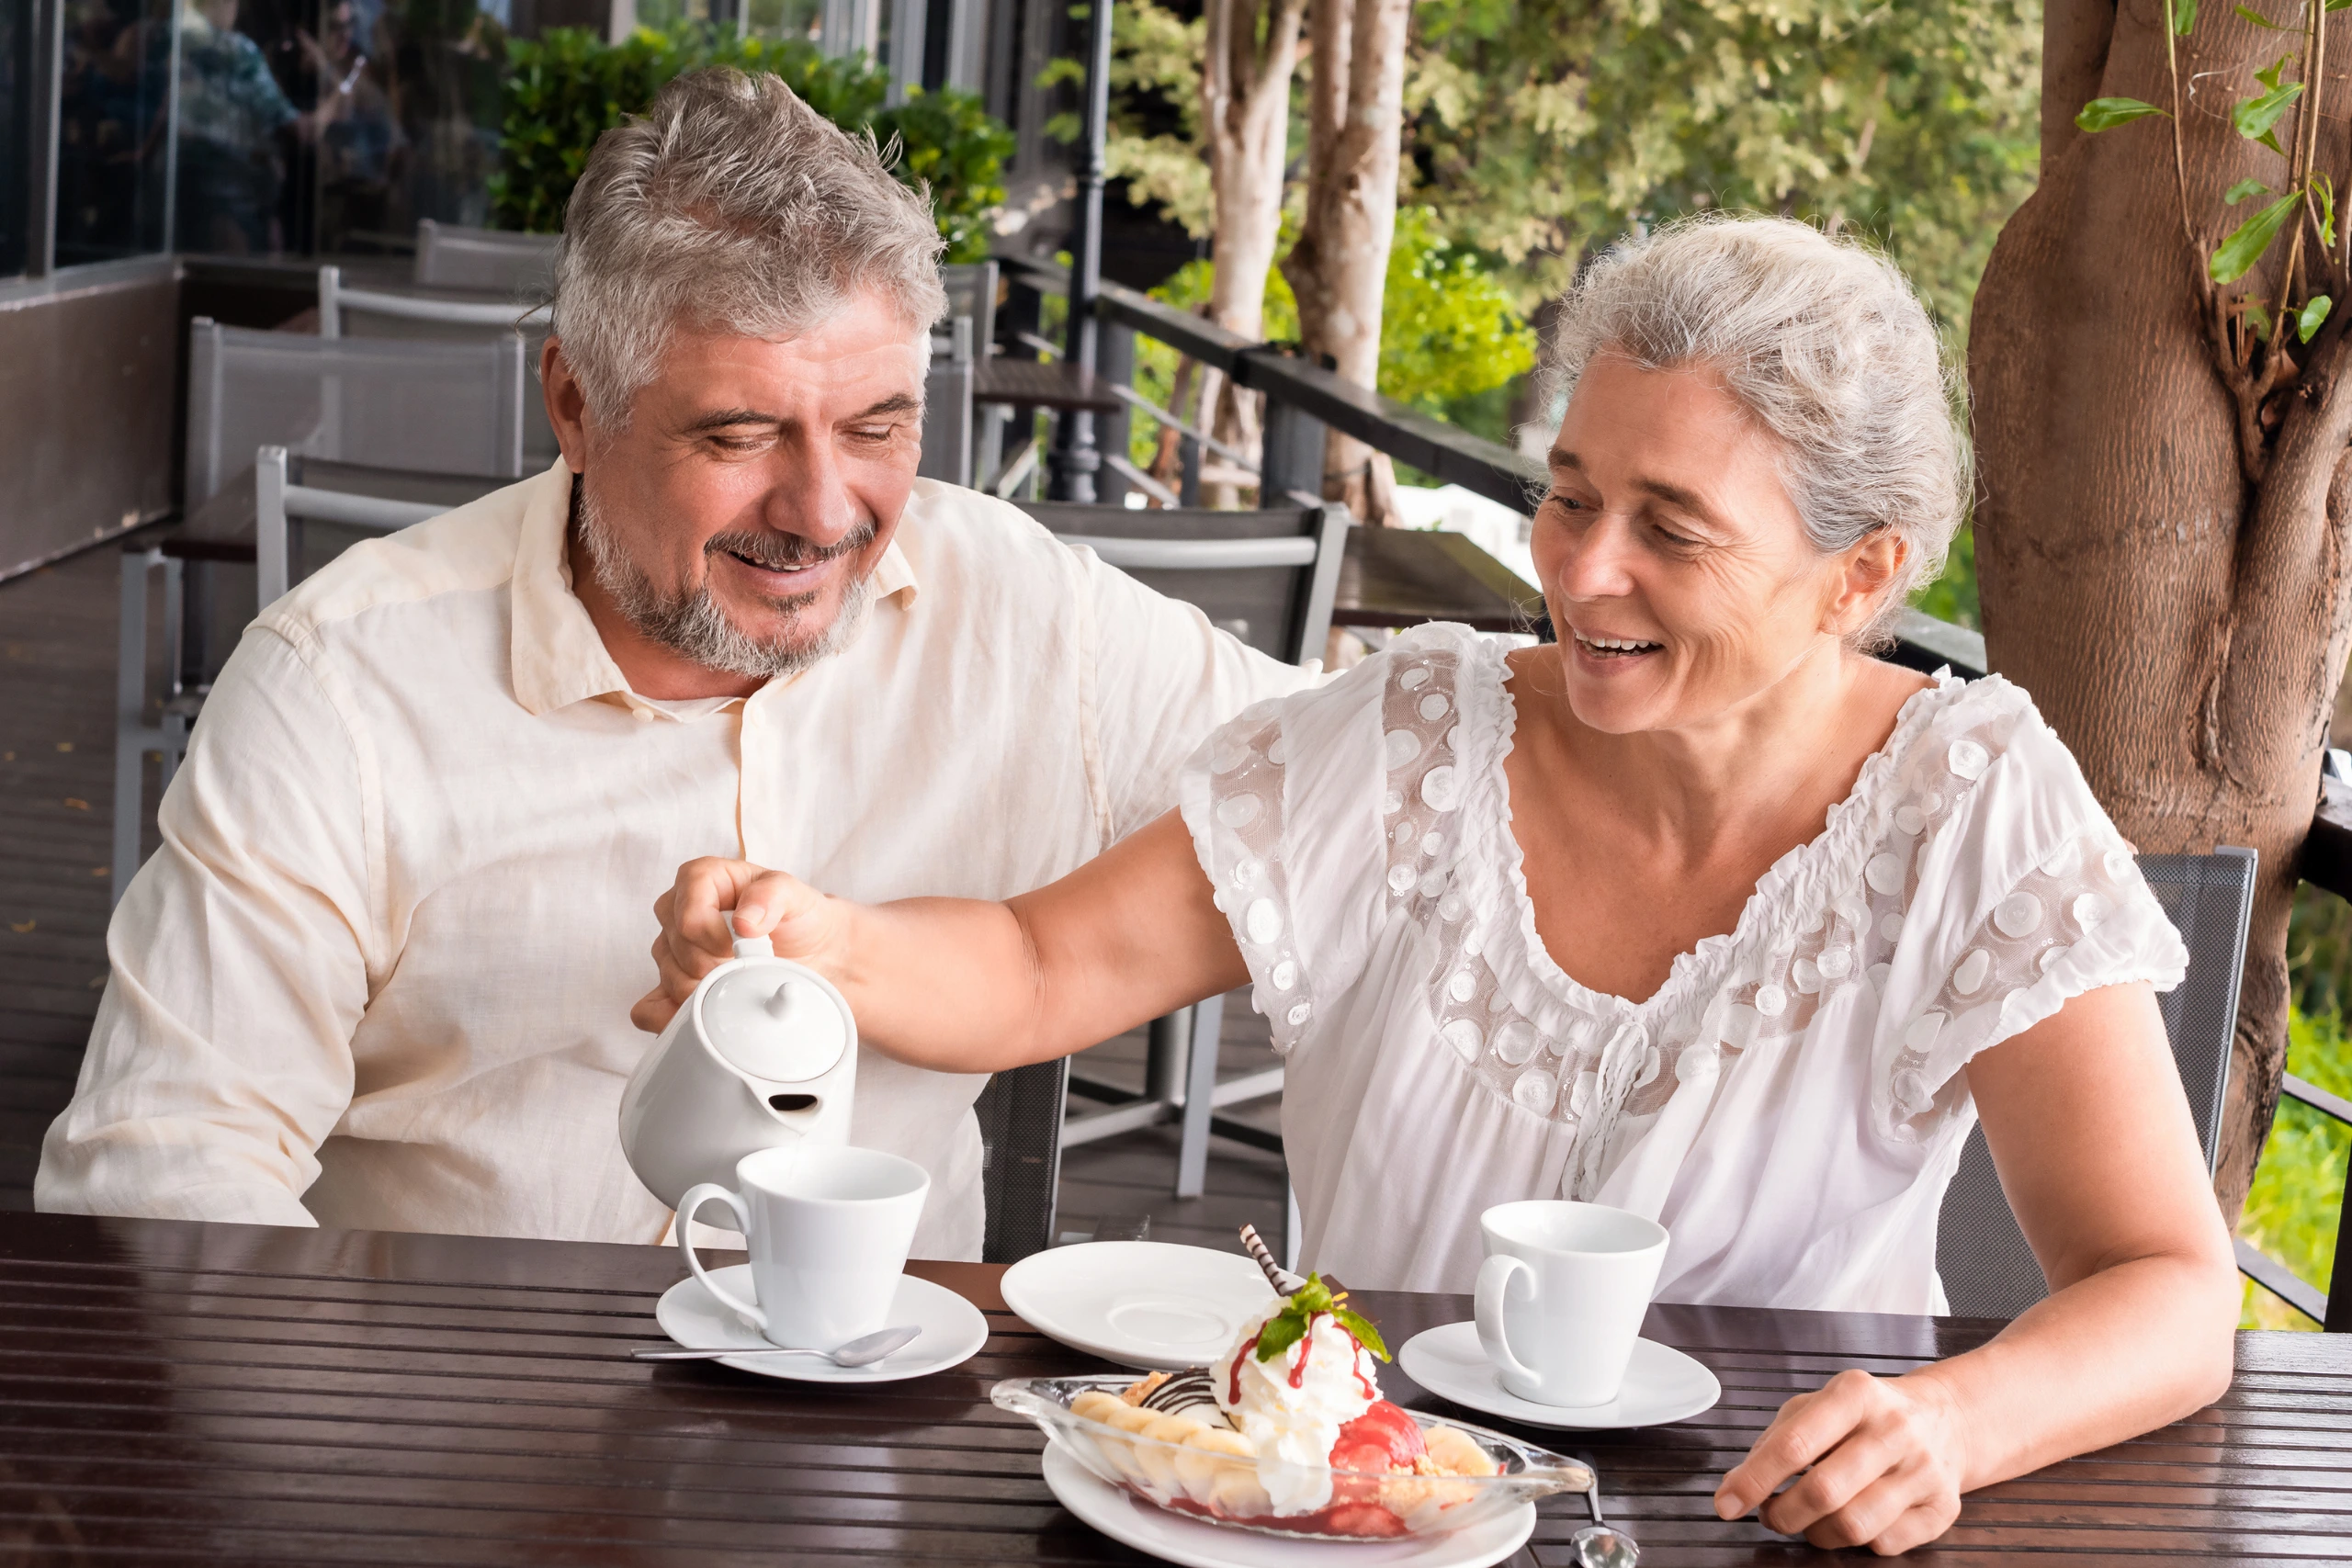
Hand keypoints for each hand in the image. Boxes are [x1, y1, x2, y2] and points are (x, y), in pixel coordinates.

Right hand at [629, 857, 853, 1033]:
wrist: (813, 952)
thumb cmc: (798, 916)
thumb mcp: (795, 894)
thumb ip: (771, 895)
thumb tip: (743, 922)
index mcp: (702, 880)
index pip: (686, 914)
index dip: (712, 936)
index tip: (742, 945)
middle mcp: (679, 911)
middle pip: (673, 947)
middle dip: (713, 965)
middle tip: (746, 964)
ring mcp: (673, 950)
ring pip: (667, 976)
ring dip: (704, 989)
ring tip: (737, 982)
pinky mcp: (672, 985)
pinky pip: (649, 1008)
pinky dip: (672, 1017)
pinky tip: (703, 1016)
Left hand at [1713, 1368, 1967, 1554]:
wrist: (1943, 1419)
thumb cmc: (1866, 1415)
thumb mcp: (1816, 1406)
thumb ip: (1774, 1440)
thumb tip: (1737, 1485)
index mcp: (1855, 1394)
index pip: (1794, 1444)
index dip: (1754, 1480)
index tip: (1727, 1503)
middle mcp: (1894, 1429)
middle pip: (1824, 1491)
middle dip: (1783, 1514)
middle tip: (1770, 1515)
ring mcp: (1923, 1470)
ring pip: (1854, 1526)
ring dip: (1816, 1534)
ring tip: (1807, 1520)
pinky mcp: (1942, 1507)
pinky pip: (1884, 1544)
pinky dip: (1856, 1541)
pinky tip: (1850, 1518)